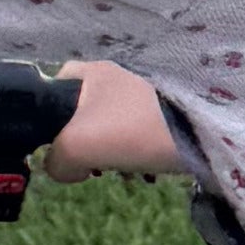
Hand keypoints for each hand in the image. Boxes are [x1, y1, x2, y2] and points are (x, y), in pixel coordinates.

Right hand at [43, 60, 182, 179]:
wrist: (199, 134)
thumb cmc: (131, 130)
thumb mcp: (75, 148)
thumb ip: (54, 161)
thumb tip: (60, 169)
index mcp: (90, 72)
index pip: (52, 88)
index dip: (46, 119)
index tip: (54, 144)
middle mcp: (114, 76)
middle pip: (81, 114)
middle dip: (81, 144)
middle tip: (89, 165)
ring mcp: (141, 94)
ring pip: (108, 128)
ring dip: (108, 154)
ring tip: (118, 172)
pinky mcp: (162, 114)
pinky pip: (134, 135)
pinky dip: (132, 154)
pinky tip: (140, 171)